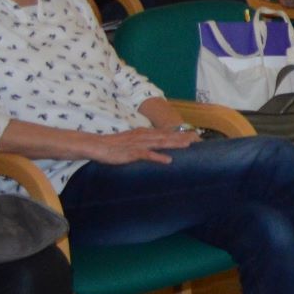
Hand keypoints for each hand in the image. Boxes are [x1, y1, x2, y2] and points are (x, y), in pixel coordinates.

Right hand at [82, 126, 196, 164]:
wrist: (96, 145)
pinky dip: (158, 157)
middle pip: (167, 136)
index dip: (180, 134)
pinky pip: (147, 155)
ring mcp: (138, 144)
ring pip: (160, 143)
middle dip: (182, 137)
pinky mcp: (131, 152)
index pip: (165, 132)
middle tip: (198, 138)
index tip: (194, 135)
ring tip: (189, 145)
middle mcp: (144, 136)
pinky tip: (168, 160)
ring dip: (175, 144)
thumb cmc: (113, 145)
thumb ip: (144, 142)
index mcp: (144, 133)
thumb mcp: (132, 141)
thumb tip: (155, 147)